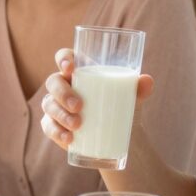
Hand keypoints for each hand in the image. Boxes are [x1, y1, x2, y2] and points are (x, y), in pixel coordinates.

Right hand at [40, 49, 154, 150]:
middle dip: (63, 93)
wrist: (120, 137)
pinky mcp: (53, 125)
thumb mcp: (131, 98)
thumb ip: (139, 89)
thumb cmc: (122, 107)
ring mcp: (55, 106)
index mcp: (80, 72)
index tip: (71, 68)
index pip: (65, 57)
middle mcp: (63, 86)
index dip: (64, 58)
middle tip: (79, 106)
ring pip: (49, 105)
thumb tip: (146, 81)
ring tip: (77, 126)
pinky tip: (69, 138)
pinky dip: (57, 132)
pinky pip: (48, 126)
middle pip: (53, 82)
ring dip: (60, 114)